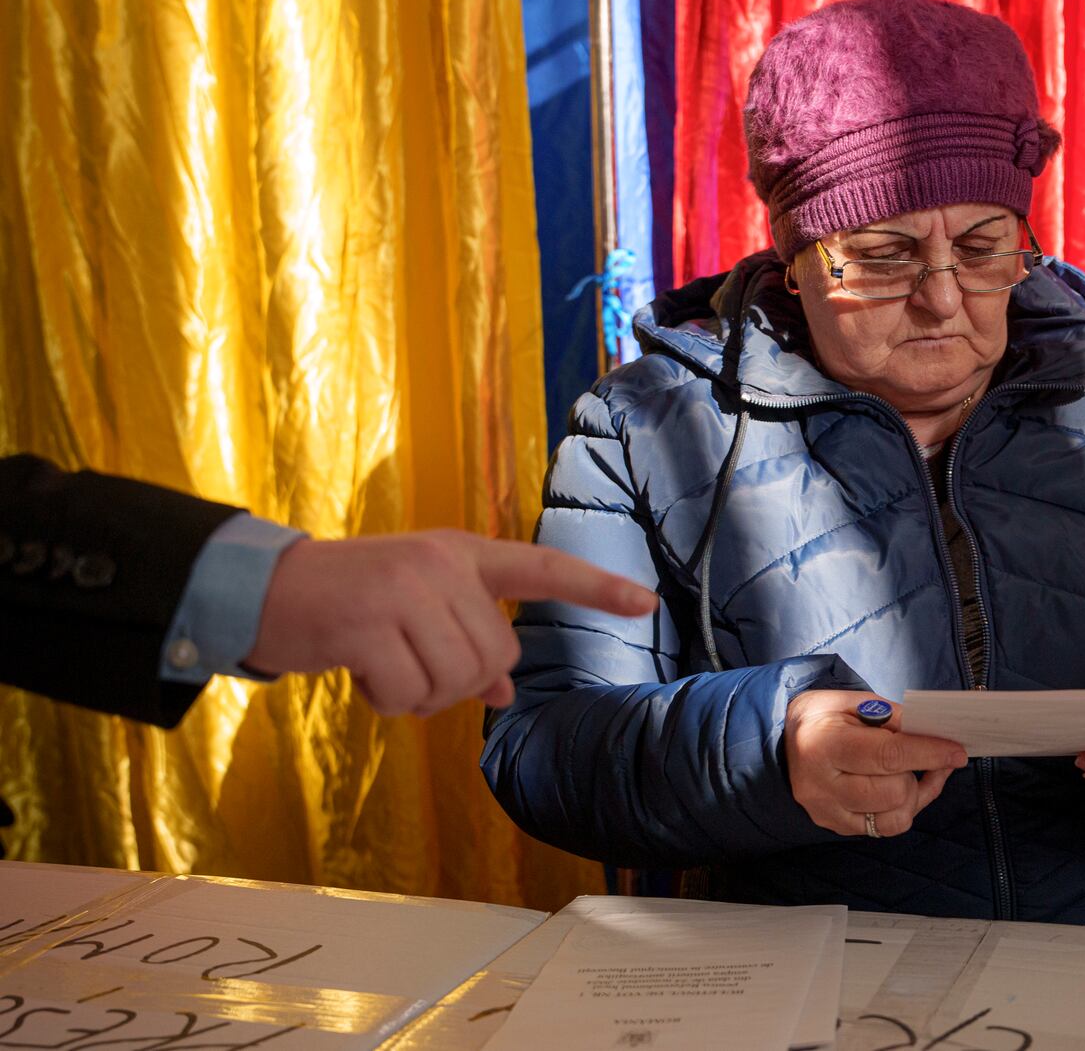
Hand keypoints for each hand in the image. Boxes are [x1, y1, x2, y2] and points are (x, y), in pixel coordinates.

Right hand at [244, 530, 656, 716]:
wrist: (265, 589)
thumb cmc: (350, 604)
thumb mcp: (415, 609)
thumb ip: (464, 640)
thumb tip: (504, 688)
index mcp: (461, 555)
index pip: (543, 569)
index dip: (597, 588)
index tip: (647, 603)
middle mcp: (442, 565)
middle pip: (495, 655)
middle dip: (455, 680)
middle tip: (407, 665)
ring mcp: (405, 590)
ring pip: (455, 679)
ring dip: (419, 695)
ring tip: (381, 665)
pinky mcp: (368, 623)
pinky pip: (409, 694)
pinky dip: (386, 701)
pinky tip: (360, 674)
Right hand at [784, 690, 967, 837]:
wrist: (781, 742)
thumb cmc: (822, 716)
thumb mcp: (853, 702)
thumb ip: (894, 718)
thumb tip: (935, 734)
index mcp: (824, 744)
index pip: (888, 755)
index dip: (929, 753)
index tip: (958, 751)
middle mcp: (821, 785)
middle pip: (893, 791)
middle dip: (917, 773)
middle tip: (919, 755)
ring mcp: (826, 811)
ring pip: (894, 817)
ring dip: (912, 794)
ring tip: (910, 772)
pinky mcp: (834, 826)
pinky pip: (884, 828)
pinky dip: (901, 808)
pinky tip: (901, 788)